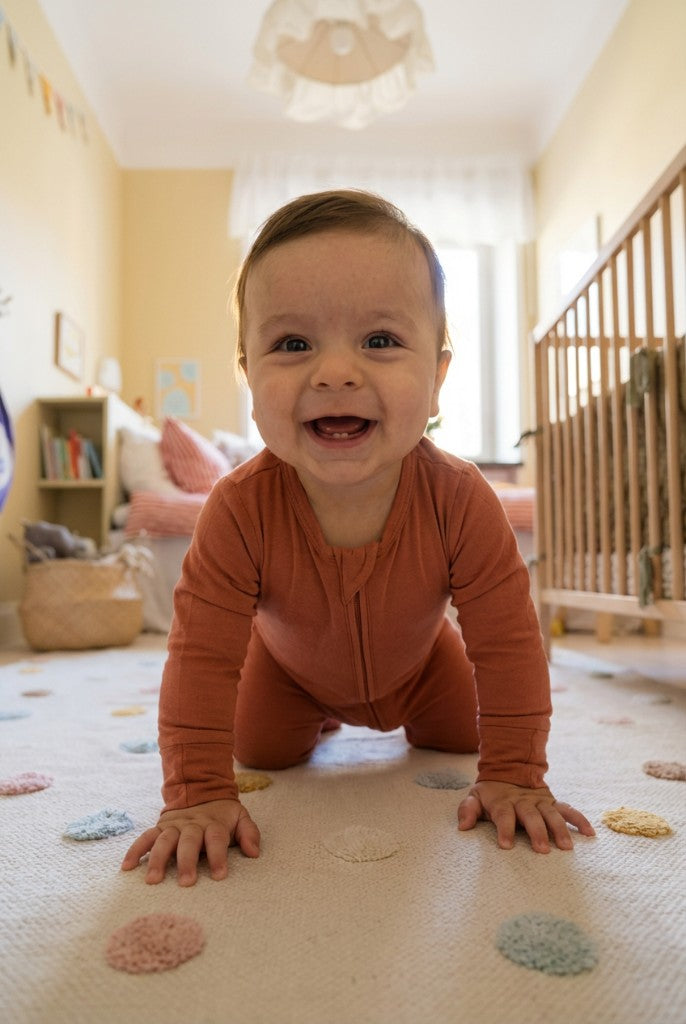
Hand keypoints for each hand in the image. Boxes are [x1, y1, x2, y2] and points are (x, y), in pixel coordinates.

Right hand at [121, 798, 259, 885]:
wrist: (201, 789)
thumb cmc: (223, 815)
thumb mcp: (240, 817)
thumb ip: (249, 833)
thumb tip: (254, 852)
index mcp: (213, 823)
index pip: (216, 839)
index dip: (218, 857)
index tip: (219, 876)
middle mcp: (192, 824)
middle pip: (189, 841)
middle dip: (187, 861)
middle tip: (186, 883)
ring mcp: (174, 825)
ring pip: (164, 840)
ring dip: (158, 859)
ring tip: (153, 880)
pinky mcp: (160, 827)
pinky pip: (146, 837)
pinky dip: (135, 850)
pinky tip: (127, 867)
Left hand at [457, 780, 594, 852]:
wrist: (510, 768)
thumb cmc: (491, 792)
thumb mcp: (475, 797)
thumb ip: (468, 810)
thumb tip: (462, 826)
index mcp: (503, 802)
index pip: (504, 816)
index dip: (504, 830)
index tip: (506, 846)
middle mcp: (523, 802)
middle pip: (531, 816)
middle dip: (536, 832)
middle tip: (542, 850)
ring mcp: (540, 801)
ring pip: (551, 814)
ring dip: (560, 829)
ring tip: (566, 847)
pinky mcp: (553, 802)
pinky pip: (568, 810)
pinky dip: (579, 820)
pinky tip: (589, 833)